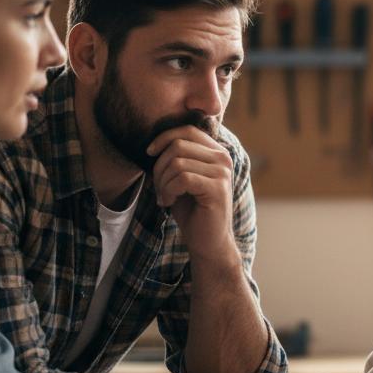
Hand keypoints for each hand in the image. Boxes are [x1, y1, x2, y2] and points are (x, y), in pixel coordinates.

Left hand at [148, 125, 236, 265]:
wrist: (208, 241)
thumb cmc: (192, 210)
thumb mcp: (182, 178)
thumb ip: (176, 158)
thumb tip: (153, 144)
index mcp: (216, 152)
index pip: (187, 130)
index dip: (164, 137)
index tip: (149, 153)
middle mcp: (223, 158)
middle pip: (178, 145)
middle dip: (159, 166)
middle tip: (159, 188)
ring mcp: (222, 173)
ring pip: (178, 162)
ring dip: (163, 182)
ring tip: (165, 197)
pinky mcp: (217, 188)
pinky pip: (182, 178)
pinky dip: (169, 191)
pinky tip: (170, 202)